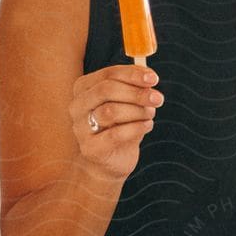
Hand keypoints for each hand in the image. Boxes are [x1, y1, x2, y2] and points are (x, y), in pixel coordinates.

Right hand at [72, 63, 163, 181]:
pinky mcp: (90, 148)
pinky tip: (147, 126)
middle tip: (157, 98)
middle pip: (106, 90)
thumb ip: (136, 88)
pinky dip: (137, 128)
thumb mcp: (129, 103)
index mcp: (84, 88)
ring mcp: (80, 127)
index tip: (154, 79)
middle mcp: (77, 105)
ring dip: (137, 111)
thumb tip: (150, 77)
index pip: (108, 74)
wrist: (110, 162)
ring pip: (110, 111)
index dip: (132, 74)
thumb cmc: (120, 126)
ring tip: (150, 115)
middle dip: (136, 93)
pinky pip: (116, 134)